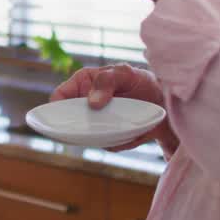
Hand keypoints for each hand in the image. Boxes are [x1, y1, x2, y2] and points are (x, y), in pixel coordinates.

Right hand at [50, 63, 178, 156]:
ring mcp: (94, 123)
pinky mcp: (107, 138)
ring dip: (102, 137)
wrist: (162, 103)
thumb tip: (92, 102)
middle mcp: (84, 106)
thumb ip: (107, 81)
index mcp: (81, 84)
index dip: (56, 108)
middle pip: (68, 122)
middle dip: (80, 127)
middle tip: (99, 126)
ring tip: (122, 128)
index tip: (67, 117)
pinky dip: (118, 143)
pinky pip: (105, 145)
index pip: (59, 97)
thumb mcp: (125, 74)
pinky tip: (132, 133)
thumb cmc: (140, 81)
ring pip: (86, 137)